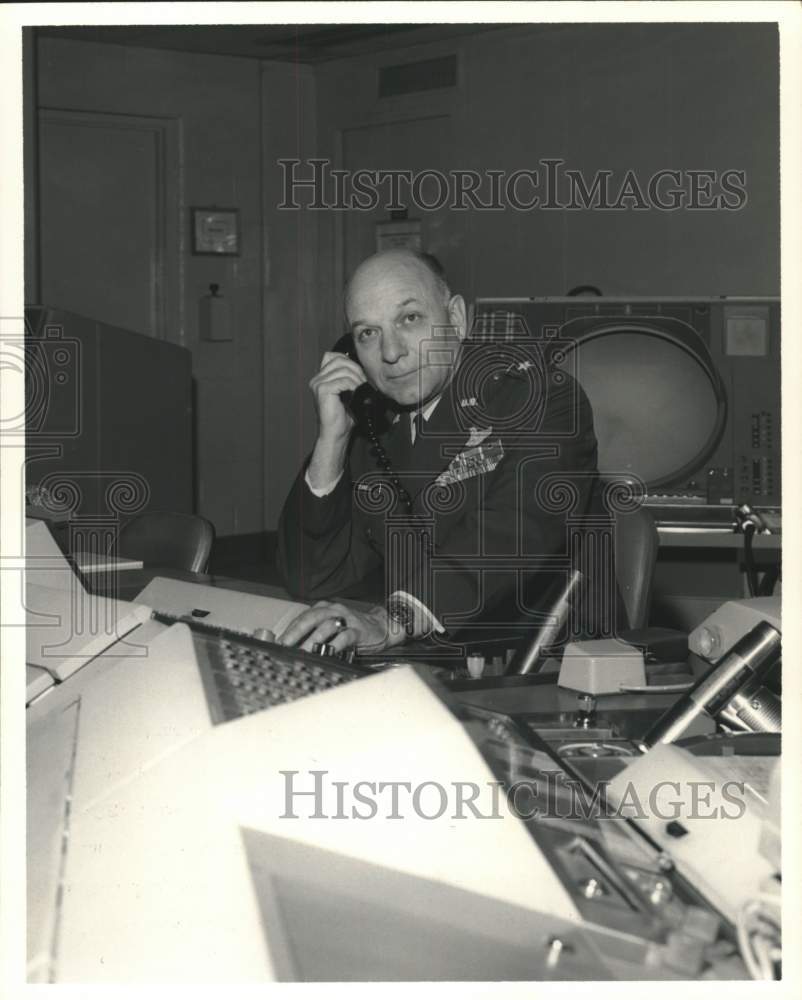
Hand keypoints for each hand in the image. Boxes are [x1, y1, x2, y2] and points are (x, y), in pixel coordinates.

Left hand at [275, 600, 406, 654]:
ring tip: (303, 652)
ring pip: (325, 627)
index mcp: (325, 608)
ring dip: (312, 640)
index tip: (280, 641)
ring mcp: (347, 619)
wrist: (381, 627)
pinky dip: (334, 645)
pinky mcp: (358, 630)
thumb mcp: (332, 627)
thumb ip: (315, 632)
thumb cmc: (353, 629)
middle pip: (311, 618)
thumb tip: (294, 647)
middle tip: (286, 645)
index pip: (303, 616)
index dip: (290, 629)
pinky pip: (344, 636)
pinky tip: (327, 652)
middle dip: (296, 632)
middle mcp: (334, 610)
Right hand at [310, 351, 366, 441]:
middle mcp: (317, 379)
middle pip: (339, 360)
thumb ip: (349, 377)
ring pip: (343, 370)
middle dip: (355, 369)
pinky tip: (356, 394)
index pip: (335, 356)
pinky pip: (343, 381)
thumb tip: (362, 366)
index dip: (350, 362)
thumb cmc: (344, 416)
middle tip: (363, 383)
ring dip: (356, 379)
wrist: (336, 433)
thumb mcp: (348, 392)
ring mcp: (318, 384)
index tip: (359, 375)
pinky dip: (353, 386)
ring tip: (361, 390)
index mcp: (321, 377)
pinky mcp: (322, 390)